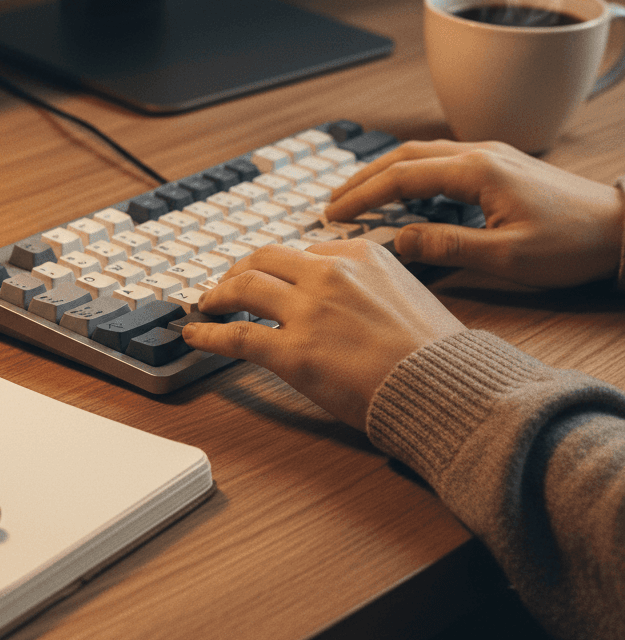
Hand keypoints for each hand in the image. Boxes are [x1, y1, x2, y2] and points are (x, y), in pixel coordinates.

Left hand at [182, 242, 463, 430]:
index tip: (267, 278)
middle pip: (263, 259)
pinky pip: (236, 335)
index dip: (278, 268)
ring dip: (217, 294)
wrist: (444, 387)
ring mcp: (308, 311)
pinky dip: (208, 333)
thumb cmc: (434, 351)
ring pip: (243, 287)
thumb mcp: (406, 292)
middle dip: (238, 270)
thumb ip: (367, 282)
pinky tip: (194, 335)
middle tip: (226, 285)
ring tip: (206, 304)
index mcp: (360, 254)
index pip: (302, 252)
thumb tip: (338, 292)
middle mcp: (329, 274)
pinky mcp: (293, 352)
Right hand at [326, 140, 624, 287]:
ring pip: (421, 154)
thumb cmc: (572, 244)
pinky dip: (409, 172)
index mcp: (477, 171)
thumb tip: (399, 241)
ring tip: (357, 194)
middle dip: (363, 178)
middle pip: (404, 156)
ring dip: (384, 172)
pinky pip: (440, 160)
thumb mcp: (507, 257)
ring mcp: (491, 156)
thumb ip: (448, 246)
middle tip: (332, 202)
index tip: (333, 215)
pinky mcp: (500, 165)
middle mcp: (480, 154)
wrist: (623, 227)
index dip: (362, 196)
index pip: (401, 177)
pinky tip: (402, 191)